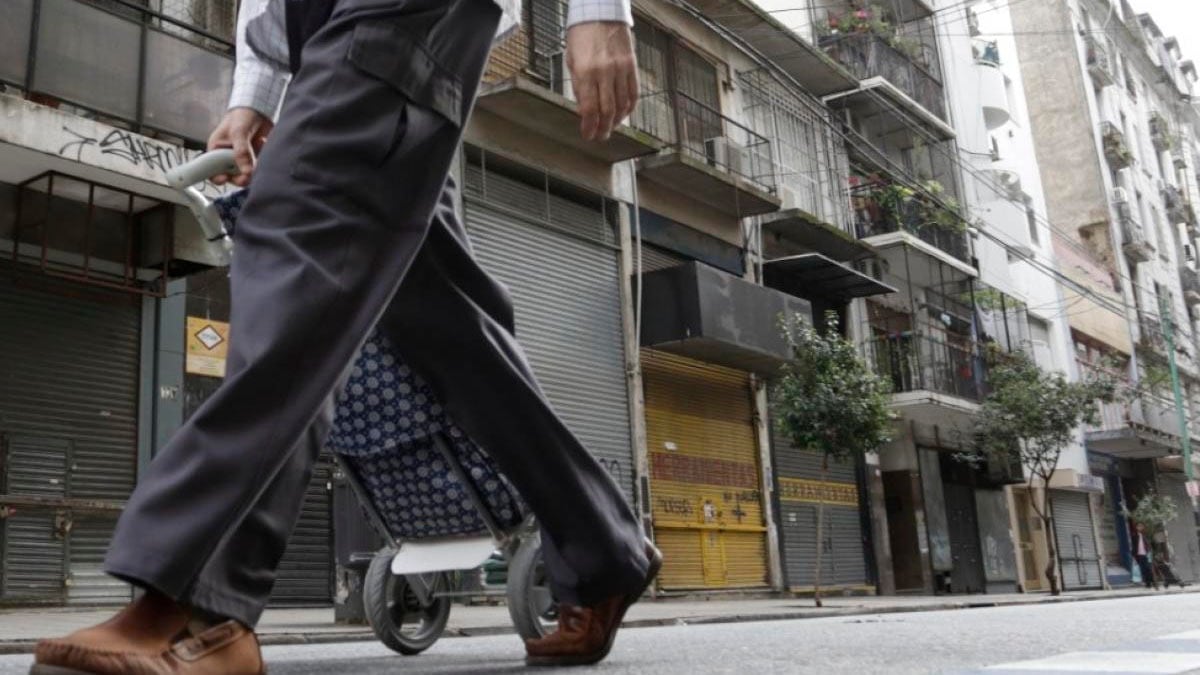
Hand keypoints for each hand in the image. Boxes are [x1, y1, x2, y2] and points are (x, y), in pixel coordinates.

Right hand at [207, 107, 273, 186]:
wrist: (259, 109)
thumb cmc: (241, 117)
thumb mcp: (238, 132)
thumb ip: (241, 151)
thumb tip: (246, 171)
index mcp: (217, 150)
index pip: (212, 170)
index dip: (218, 177)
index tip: (225, 178)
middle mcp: (228, 157)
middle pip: (231, 176)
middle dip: (239, 178)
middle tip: (247, 175)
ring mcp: (242, 159)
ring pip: (246, 175)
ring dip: (253, 171)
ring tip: (257, 159)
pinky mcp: (255, 159)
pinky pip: (259, 168)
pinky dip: (263, 162)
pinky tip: (262, 143)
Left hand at [565, 22, 638, 141]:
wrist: (600, 12)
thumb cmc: (582, 35)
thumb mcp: (572, 60)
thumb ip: (578, 86)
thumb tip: (584, 110)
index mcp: (586, 71)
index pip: (589, 108)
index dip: (589, 126)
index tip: (587, 135)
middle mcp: (604, 72)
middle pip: (607, 111)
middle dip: (603, 128)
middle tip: (600, 137)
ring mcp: (620, 69)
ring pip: (622, 104)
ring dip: (616, 121)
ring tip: (610, 127)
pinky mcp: (631, 65)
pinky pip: (633, 92)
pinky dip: (629, 107)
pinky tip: (623, 114)